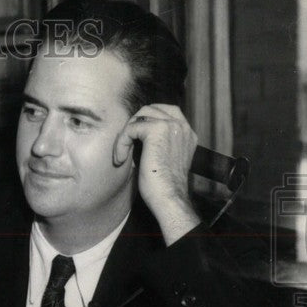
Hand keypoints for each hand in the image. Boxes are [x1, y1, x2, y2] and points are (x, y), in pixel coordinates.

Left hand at [114, 104, 200, 243]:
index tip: (134, 140)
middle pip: (151, 108)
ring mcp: (172, 126)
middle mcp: (182, 127)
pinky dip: (121, 143)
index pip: (166, 111)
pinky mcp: (157, 131)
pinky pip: (131, 128)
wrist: (169, 198)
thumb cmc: (162, 187)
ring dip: (126, 134)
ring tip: (122, 153)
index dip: (145, 121)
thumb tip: (136, 134)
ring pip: (140, 116)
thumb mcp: (163, 159)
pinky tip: (120, 159)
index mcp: (186, 133)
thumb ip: (158, 143)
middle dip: (133, 124)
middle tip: (125, 144)